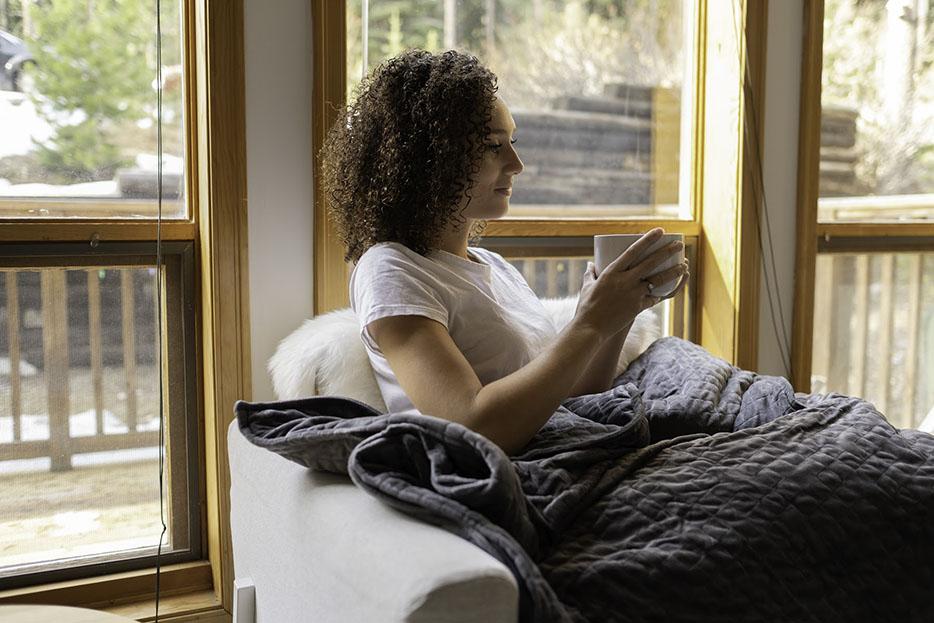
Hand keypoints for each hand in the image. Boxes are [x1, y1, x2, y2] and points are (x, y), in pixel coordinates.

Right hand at [574, 228, 688, 338]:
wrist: (590, 328)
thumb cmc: (586, 306)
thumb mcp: (586, 286)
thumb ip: (589, 273)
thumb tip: (589, 264)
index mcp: (612, 272)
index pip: (634, 250)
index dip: (648, 239)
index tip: (660, 231)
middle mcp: (625, 280)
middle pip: (651, 262)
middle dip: (667, 251)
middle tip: (679, 244)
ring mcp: (633, 294)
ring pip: (658, 280)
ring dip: (673, 272)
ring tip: (684, 265)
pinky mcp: (637, 307)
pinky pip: (653, 299)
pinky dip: (659, 295)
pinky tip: (665, 292)